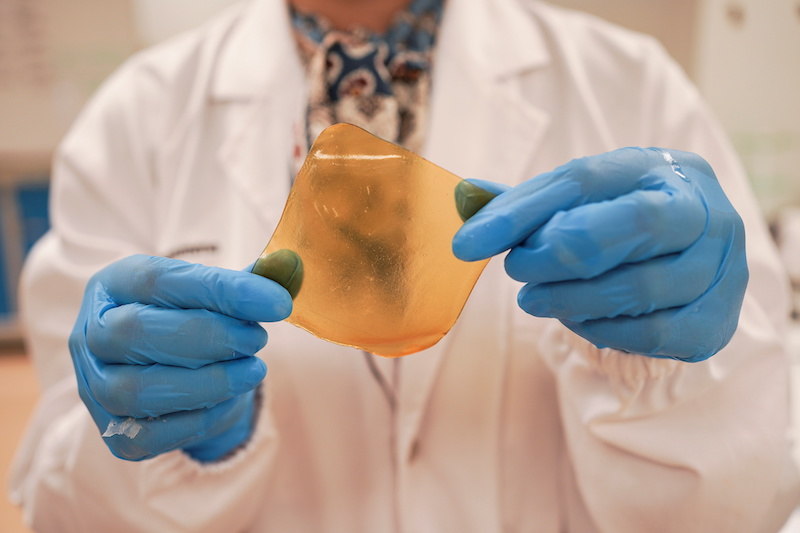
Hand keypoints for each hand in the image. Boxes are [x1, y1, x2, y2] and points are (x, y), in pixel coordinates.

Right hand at [69, 255, 295, 460]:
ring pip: (138, 389)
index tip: (277, 302)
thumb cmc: (195, 318)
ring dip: (209, 382)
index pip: (160, 281)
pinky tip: (231, 399)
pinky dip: (199, 419)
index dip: (222, 290)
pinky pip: (150, 434)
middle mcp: (90, 333)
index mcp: (114, 284)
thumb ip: (247, 282)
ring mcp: (94, 387)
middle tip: (257, 338)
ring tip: (254, 369)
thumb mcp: (214, 292)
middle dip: (210, 337)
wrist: (174, 369)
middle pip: (137, 333)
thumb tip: (289, 268)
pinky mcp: (115, 433)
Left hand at [452, 147, 747, 361]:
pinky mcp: (718, 320)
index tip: (467, 244)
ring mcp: (720, 266)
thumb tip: (464, 196)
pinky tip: (577, 321)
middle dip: (559, 255)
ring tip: (536, 299)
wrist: (690, 254)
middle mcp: (703, 209)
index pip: (584, 180)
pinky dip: (603, 331)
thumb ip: (526, 203)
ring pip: (641, 286)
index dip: (520, 212)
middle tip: (516, 270)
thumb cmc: (619, 220)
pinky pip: (654, 333)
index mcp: (658, 167)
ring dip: (573, 300)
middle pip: (635, 223)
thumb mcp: (578, 201)